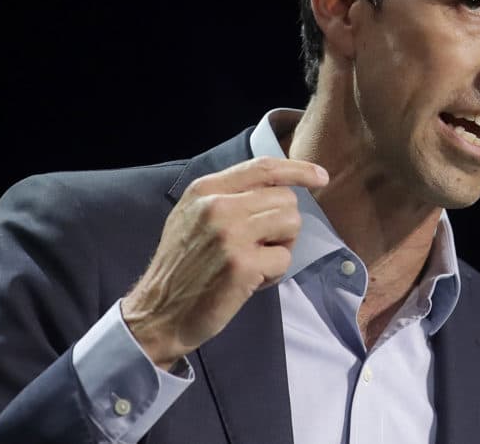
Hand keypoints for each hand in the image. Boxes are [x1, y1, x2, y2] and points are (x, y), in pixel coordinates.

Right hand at [121, 156, 328, 368]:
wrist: (159, 311)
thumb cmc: (181, 267)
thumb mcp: (192, 216)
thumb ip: (227, 196)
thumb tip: (276, 185)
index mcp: (205, 190)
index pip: (263, 167)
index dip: (298, 170)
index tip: (320, 177)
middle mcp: (217, 206)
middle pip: (285, 199)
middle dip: (283, 225)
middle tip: (262, 246)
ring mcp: (230, 235)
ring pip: (290, 224)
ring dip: (282, 247)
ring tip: (256, 263)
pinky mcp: (242, 265)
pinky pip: (284, 259)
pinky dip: (274, 274)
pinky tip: (251, 282)